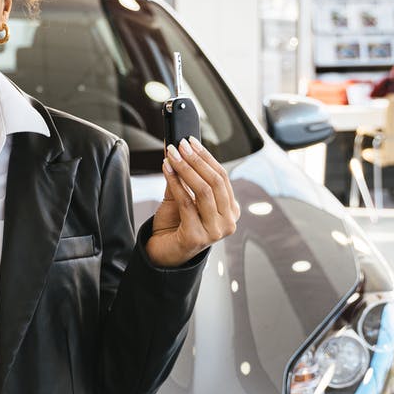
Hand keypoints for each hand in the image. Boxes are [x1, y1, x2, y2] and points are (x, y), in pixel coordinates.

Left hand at [146, 138, 238, 267]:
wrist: (163, 252)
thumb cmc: (175, 225)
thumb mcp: (182, 197)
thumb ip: (183, 176)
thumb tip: (178, 147)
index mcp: (230, 210)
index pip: (222, 177)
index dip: (206, 156)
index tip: (190, 141)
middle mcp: (228, 222)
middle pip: (215, 182)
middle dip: (195, 160)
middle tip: (179, 145)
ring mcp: (215, 231)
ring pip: (203, 191)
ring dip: (185, 169)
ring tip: (171, 155)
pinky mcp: (198, 237)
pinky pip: (186, 203)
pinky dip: (175, 183)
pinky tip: (166, 170)